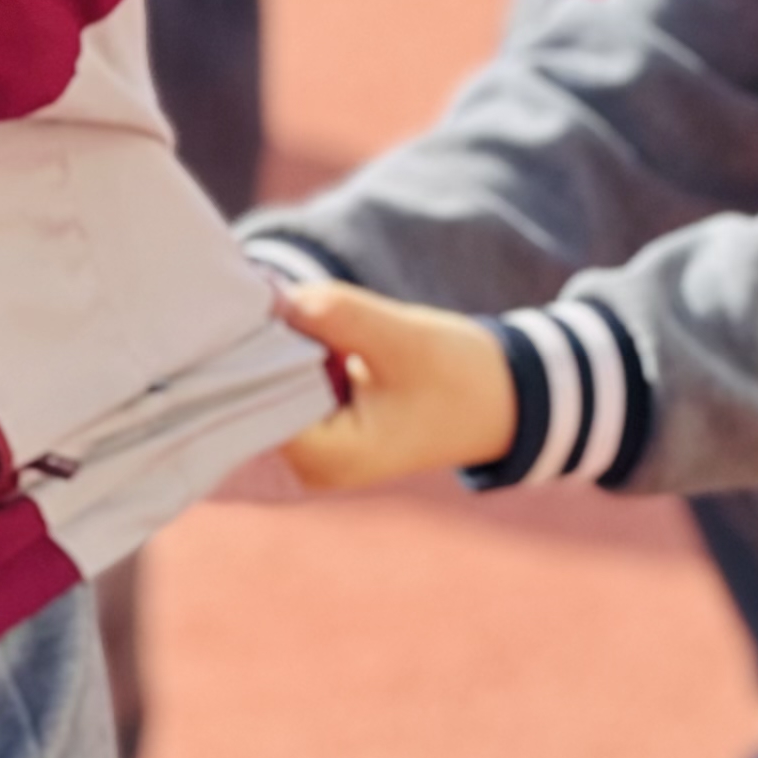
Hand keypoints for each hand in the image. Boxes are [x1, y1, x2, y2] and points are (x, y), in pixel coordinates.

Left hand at [274, 277, 524, 490]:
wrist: (500, 401)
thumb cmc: (460, 378)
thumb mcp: (402, 337)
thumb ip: (340, 314)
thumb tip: (275, 296)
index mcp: (328, 459)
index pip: (257, 400)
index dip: (257, 348)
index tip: (260, 302)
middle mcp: (311, 464)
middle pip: (259, 394)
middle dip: (268, 343)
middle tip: (276, 294)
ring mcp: (315, 447)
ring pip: (273, 384)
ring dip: (285, 344)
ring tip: (301, 309)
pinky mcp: (322, 425)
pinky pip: (292, 382)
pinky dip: (299, 352)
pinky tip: (315, 327)